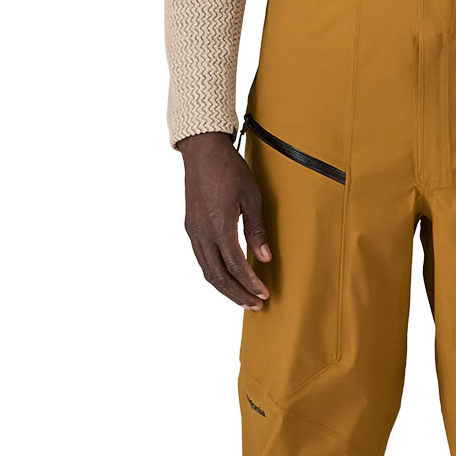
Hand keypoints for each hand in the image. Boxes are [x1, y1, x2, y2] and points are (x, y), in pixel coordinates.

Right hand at [177, 131, 270, 308]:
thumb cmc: (229, 170)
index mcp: (219, 226)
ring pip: (207, 270)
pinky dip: (215, 273)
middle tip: (255, 305)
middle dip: (238, 294)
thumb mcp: (251, 197)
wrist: (202, 151)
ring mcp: (194, 231)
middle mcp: (202, 232)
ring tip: (243, 298)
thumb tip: (264, 258)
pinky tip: (228, 277)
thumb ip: (256, 231)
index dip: (250, 283)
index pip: (235, 265)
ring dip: (225, 288)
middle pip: (218, 276)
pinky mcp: (191, 227)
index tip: (264, 294)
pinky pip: (202, 259)